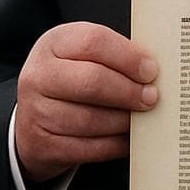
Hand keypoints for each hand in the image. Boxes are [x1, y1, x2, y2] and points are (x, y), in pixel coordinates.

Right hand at [13, 21, 158, 183]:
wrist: (33, 116)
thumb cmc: (73, 77)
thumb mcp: (85, 55)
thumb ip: (115, 57)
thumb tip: (155, 71)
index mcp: (54, 43)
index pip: (93, 42)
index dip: (127, 57)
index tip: (151, 70)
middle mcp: (38, 75)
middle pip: (91, 81)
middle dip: (128, 91)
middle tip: (152, 97)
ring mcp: (35, 112)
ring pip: (90, 119)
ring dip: (123, 121)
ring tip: (143, 118)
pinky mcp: (41, 144)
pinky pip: (86, 148)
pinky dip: (114, 144)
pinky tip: (129, 138)